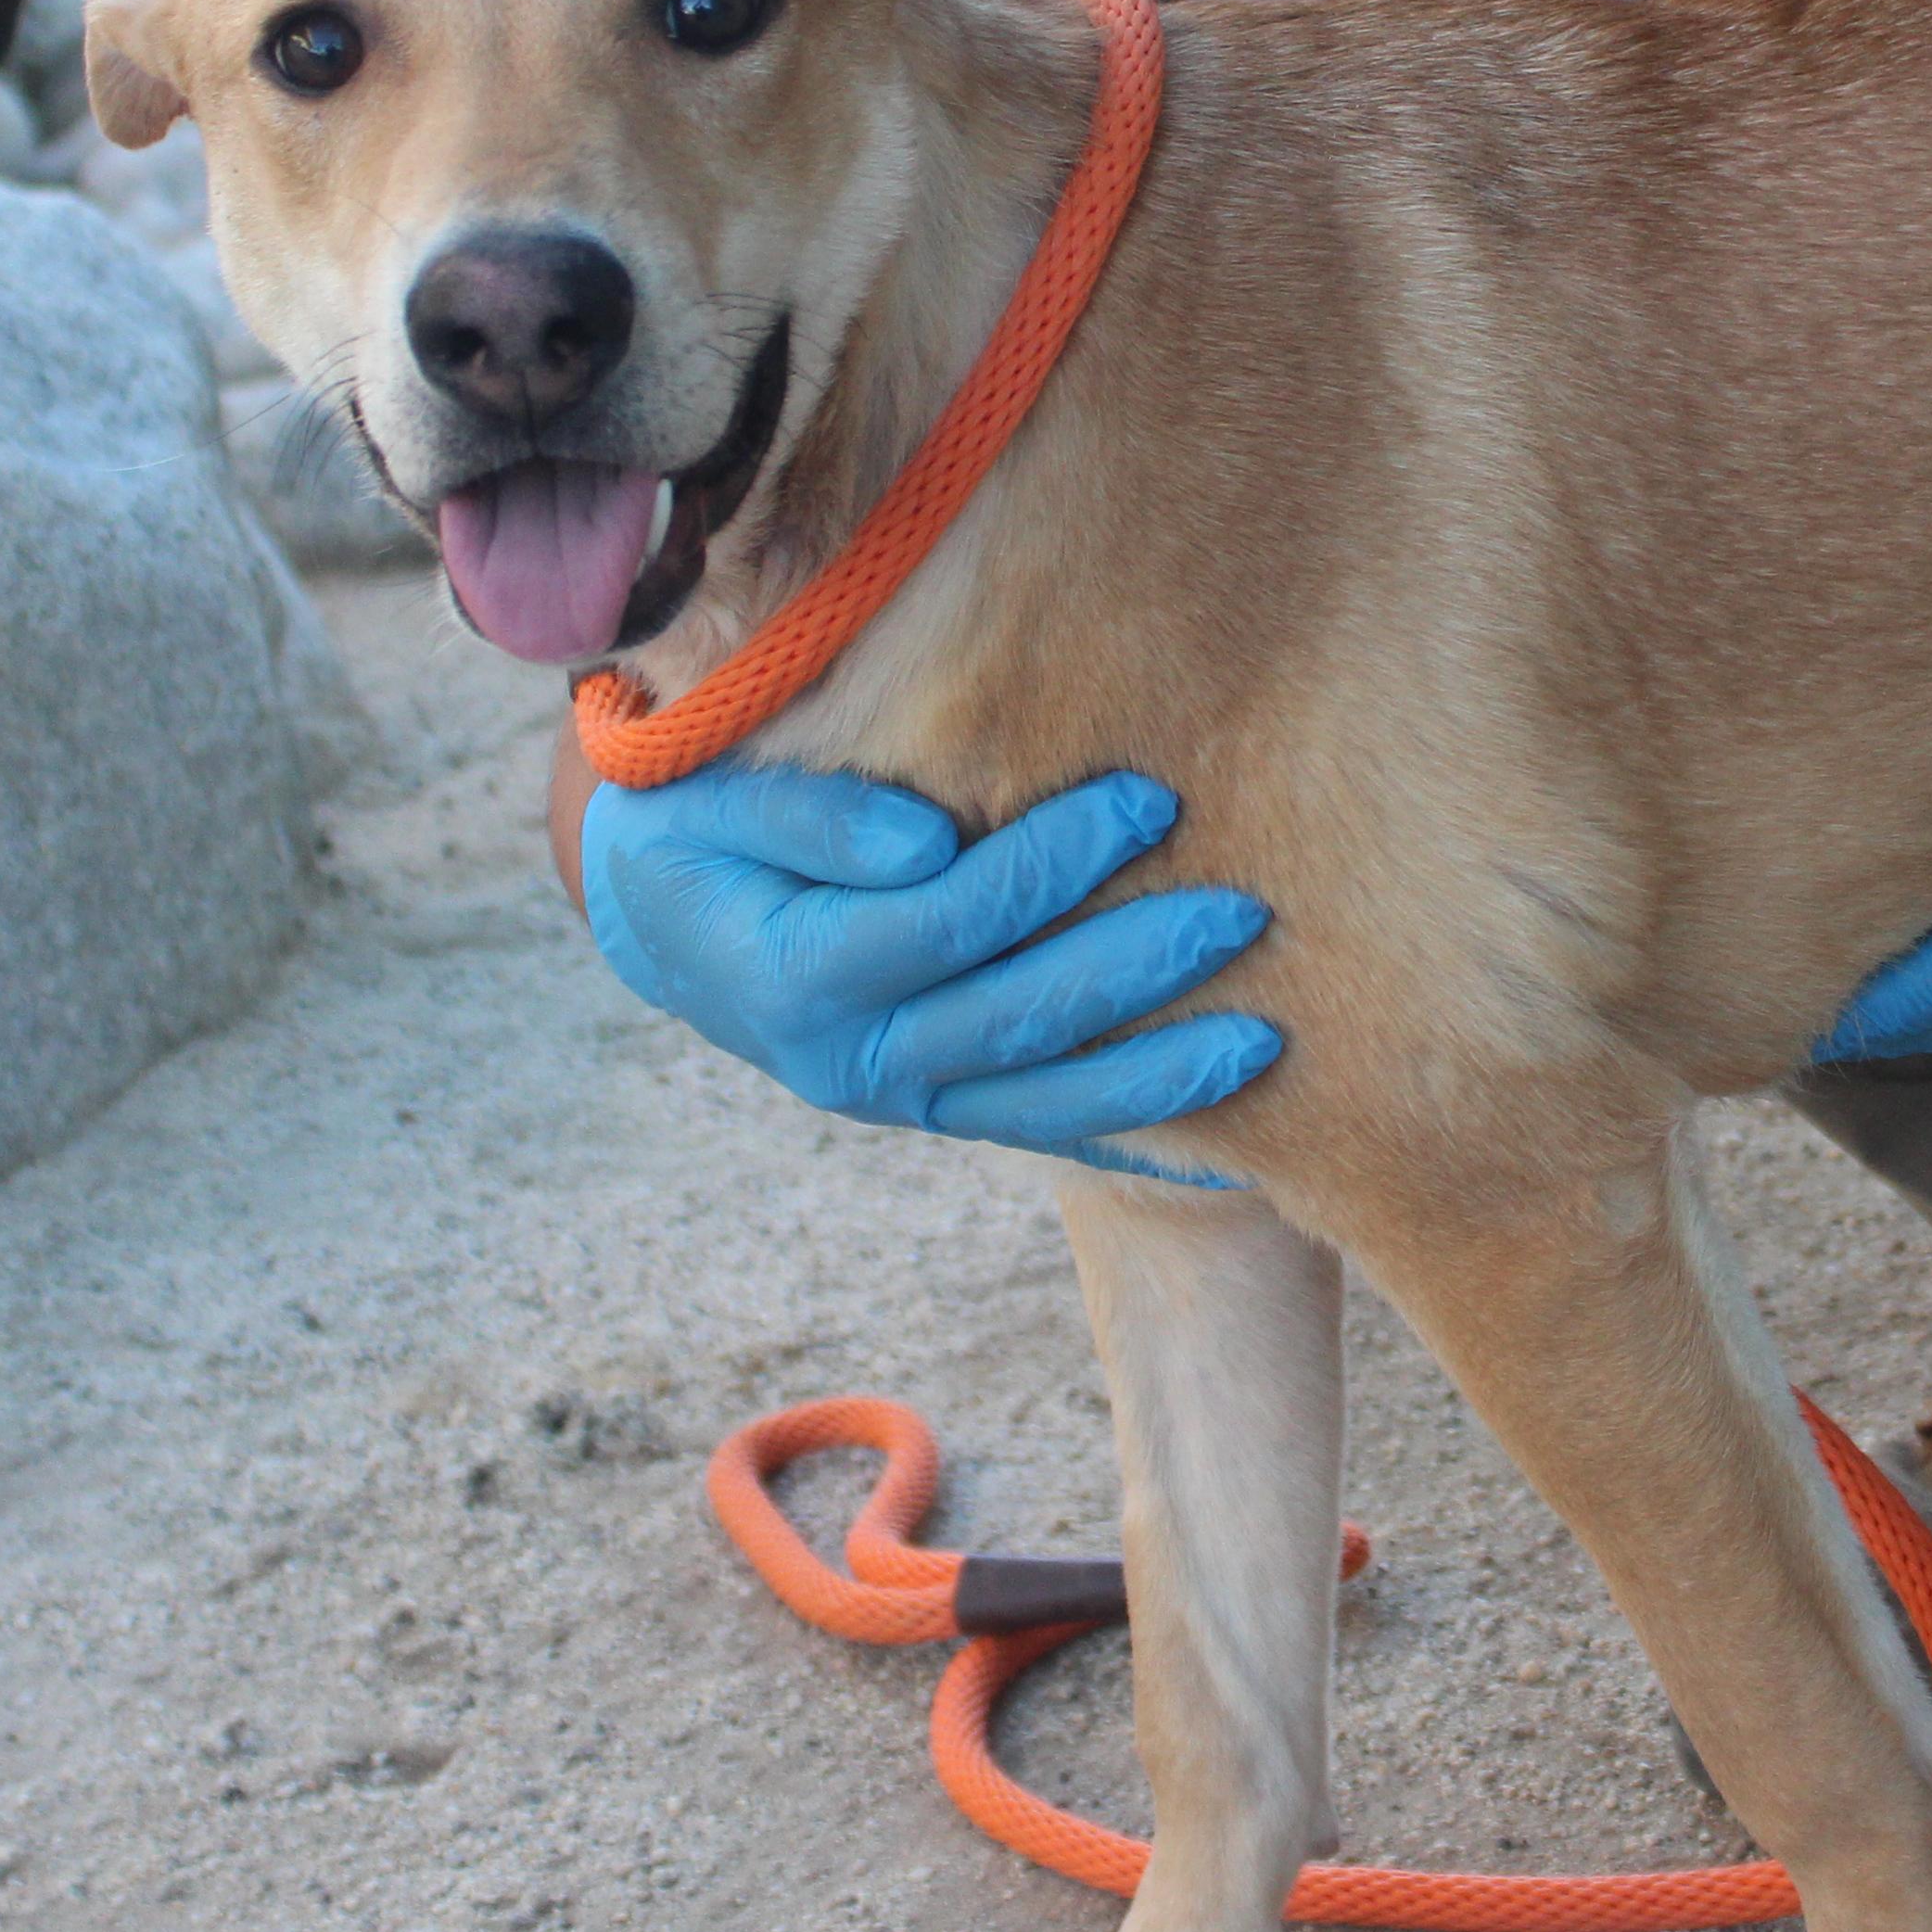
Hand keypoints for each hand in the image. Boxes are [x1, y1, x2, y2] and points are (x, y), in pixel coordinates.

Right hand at [577, 762, 1280, 1176]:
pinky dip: (1133, 1128)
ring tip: (1265, 1038)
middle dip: (1138, 962)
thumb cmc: (703, 832)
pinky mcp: (942, 1109)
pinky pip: (1047, 1127)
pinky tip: (1225, 1133)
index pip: (952, 920)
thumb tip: (927, 842)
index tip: (1145, 799)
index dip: (1052, 863)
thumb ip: (818, 819)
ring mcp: (903, 1099)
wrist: (666, 922)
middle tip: (1242, 910)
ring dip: (1160, 1072)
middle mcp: (854, 1061)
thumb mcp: (722, 802)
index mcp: (798, 977)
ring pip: (1046, 1095)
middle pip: (1019, 1014)